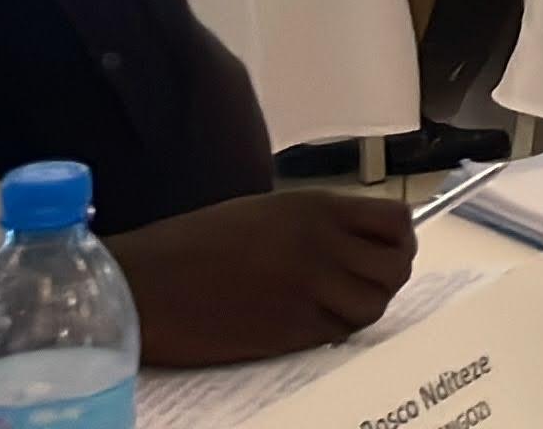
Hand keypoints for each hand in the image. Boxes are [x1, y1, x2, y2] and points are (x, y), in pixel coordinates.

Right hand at [112, 193, 415, 367]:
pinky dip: (336, 330)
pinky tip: (313, 323)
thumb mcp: (265, 212)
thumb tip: (355, 242)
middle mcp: (322, 246)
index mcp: (316, 209)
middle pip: (395, 267)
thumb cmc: (193, 244)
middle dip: (388, 277)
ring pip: (373, 305)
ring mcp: (309, 291)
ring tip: (338, 305)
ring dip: (364, 307)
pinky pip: (338, 333)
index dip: (399, 239)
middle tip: (365, 283)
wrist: (143, 284)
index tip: (387, 249)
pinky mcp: (290, 331)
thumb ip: (316, 224)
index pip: (396, 221)